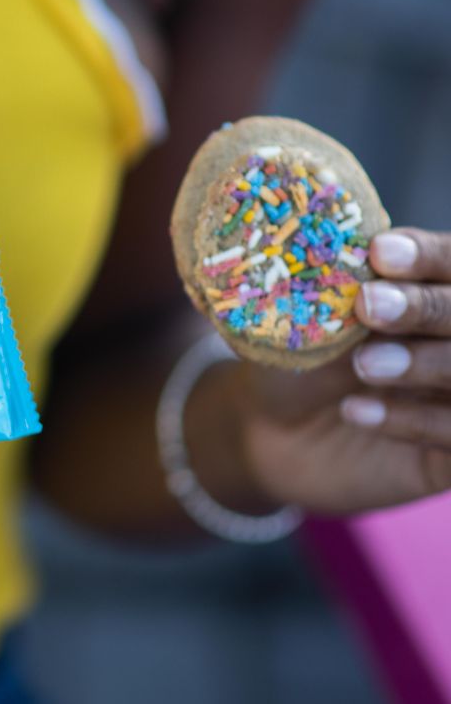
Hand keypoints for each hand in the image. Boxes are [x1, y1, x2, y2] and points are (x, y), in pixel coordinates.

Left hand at [239, 229, 450, 514]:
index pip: (450, 261)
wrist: (270, 428)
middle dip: (424, 306)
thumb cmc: (295, 354)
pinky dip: (413, 420)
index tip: (380, 253)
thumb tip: (345, 249)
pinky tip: (355, 411)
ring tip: (362, 365)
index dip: (426, 255)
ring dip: (422, 363)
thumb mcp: (309, 315)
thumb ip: (336, 283)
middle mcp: (450, 337)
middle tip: (368, 305)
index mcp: (428, 289)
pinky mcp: (450, 455)